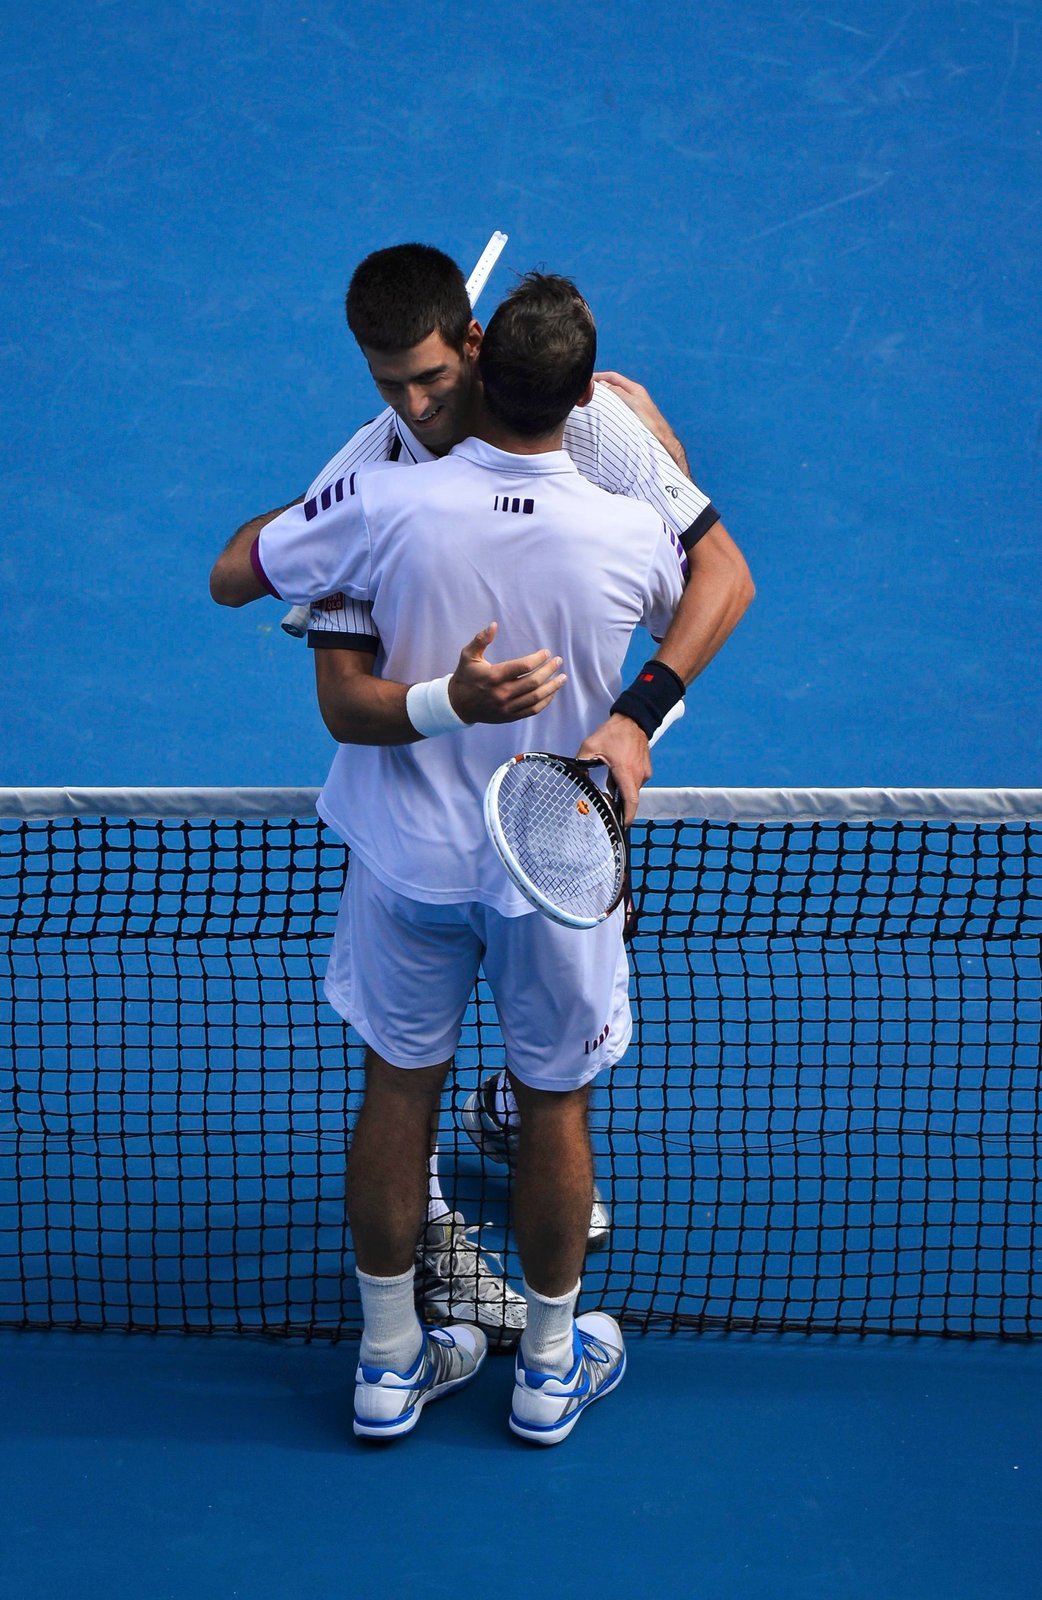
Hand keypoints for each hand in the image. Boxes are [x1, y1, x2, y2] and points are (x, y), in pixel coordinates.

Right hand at [448, 622, 565, 723]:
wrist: (458, 704)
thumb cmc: (465, 676)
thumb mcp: (468, 655)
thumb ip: (481, 639)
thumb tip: (494, 625)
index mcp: (494, 676)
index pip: (523, 666)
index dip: (538, 659)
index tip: (546, 653)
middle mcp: (502, 693)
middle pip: (533, 682)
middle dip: (549, 671)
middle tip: (558, 661)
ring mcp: (507, 707)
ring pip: (536, 698)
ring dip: (552, 687)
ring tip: (563, 678)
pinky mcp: (509, 716)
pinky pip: (532, 710)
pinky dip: (545, 701)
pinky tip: (552, 692)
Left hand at [575, 713, 651, 826]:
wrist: (634, 719)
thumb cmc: (613, 732)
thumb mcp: (590, 746)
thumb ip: (581, 762)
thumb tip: (577, 776)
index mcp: (625, 772)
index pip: (630, 801)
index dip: (627, 816)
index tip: (622, 825)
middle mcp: (638, 774)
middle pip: (629, 797)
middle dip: (617, 802)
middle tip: (604, 797)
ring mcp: (644, 772)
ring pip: (632, 789)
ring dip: (621, 789)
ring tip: (609, 776)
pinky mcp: (646, 768)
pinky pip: (635, 781)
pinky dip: (626, 781)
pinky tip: (617, 769)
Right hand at [593, 371, 689, 474]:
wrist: (662, 442)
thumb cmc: (650, 423)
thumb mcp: (632, 404)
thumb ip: (617, 392)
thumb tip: (602, 384)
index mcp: (635, 389)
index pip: (612, 377)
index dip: (598, 376)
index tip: (584, 380)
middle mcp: (634, 395)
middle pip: (612, 386)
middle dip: (598, 386)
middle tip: (583, 390)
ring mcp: (633, 407)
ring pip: (613, 398)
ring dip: (602, 398)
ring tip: (588, 401)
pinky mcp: (632, 418)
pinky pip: (615, 408)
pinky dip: (606, 408)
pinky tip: (600, 415)